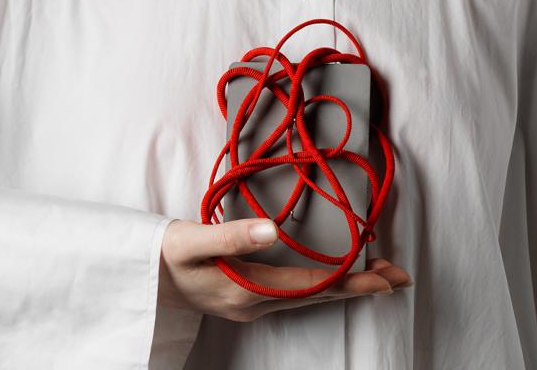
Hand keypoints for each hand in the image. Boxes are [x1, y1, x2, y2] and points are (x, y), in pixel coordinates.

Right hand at [158, 218, 411, 321]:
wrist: (137, 277)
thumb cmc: (162, 254)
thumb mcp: (192, 239)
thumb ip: (232, 235)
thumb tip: (273, 230)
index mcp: (246, 291)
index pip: (311, 286)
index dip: (349, 280)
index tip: (384, 276)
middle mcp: (254, 305)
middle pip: (318, 296)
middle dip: (359, 287)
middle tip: (398, 277)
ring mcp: (251, 306)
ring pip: (309, 298)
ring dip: (344, 287)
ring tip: (379, 276)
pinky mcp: (247, 300)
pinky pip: (295, 295)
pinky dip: (322, 286)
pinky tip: (334, 277)